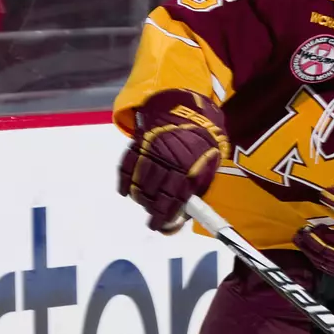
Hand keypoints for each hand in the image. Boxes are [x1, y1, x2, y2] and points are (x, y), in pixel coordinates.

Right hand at [118, 89, 228, 233]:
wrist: (186, 108)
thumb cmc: (201, 141)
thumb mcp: (209, 163)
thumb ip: (198, 186)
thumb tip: (186, 211)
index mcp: (188, 167)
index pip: (173, 199)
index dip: (164, 215)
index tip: (159, 226)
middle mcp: (168, 161)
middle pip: (153, 194)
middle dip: (150, 209)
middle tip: (152, 217)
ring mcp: (151, 152)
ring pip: (138, 183)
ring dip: (138, 197)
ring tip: (142, 203)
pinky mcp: (138, 144)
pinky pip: (125, 167)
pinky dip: (124, 182)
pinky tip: (125, 192)